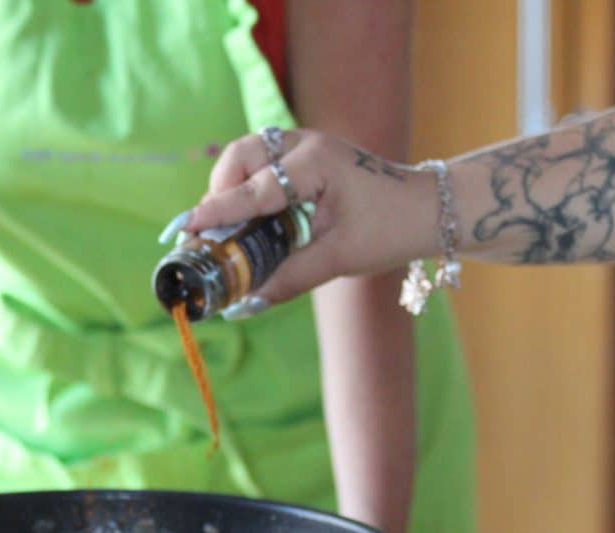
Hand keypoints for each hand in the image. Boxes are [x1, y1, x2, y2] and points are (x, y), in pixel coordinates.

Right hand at [165, 129, 438, 307]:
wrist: (429, 210)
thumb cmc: (391, 230)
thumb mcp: (339, 259)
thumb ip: (288, 279)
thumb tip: (245, 305)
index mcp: (316, 164)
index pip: (254, 190)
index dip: (216, 211)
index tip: (185, 227)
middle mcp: (306, 145)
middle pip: (240, 157)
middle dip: (221, 192)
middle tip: (214, 233)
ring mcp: (306, 146)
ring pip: (248, 156)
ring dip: (233, 189)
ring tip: (230, 229)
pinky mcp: (306, 156)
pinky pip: (263, 164)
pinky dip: (249, 188)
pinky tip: (251, 219)